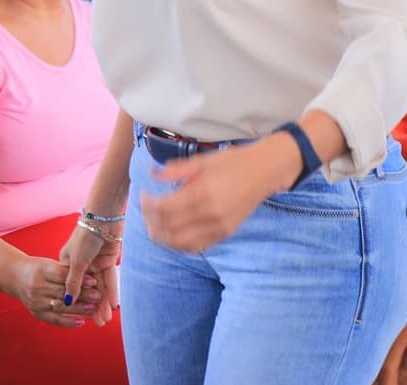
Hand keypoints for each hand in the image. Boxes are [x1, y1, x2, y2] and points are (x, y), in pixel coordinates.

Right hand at [11, 254, 99, 327]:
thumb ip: (65, 270)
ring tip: (94, 309)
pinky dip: (68, 322)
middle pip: (63, 292)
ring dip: (79, 309)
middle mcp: (37, 287)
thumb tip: (89, 276)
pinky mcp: (37, 313)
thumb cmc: (36, 268)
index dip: (79, 279)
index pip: (63, 276)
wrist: (15, 277)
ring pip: (61, 307)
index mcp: (41, 271)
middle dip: (82, 295)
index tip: (94, 281)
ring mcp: (36, 302)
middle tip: (98, 296)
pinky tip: (81, 321)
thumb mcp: (49, 263)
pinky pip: (54, 320)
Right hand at [60, 222, 120, 325]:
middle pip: (88, 289)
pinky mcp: (107, 259)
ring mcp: (95, 262)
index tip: (83, 319)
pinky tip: (113, 305)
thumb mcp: (77, 261)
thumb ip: (73, 282)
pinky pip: (109, 279)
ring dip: (103, 302)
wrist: (103, 217)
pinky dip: (111, 291)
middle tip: (99, 324)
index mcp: (67, 263)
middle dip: (93, 306)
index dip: (78, 303)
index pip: (72, 287)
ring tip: (106, 319)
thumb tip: (67, 302)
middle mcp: (81, 264)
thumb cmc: (85, 236)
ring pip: (99, 286)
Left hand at [142, 140, 286, 253]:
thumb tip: (153, 175)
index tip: (142, 195)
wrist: (264, 172)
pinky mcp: (226, 233)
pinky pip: (197, 246)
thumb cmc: (232, 162)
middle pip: (170, 227)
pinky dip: (180, 244)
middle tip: (144, 210)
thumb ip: (176, 170)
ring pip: (182, 242)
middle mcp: (211, 214)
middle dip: (151, 221)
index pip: (165, 208)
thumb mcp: (202, 160)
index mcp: (203, 192)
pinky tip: (171, 235)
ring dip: (163, 237)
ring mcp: (220, 227)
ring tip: (153, 226)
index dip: (148, 205)